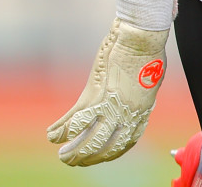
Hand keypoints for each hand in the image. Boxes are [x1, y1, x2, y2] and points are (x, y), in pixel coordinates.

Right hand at [47, 18, 168, 165]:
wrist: (141, 39)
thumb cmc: (147, 54)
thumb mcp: (149, 83)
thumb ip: (139, 99)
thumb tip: (132, 105)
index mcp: (140, 113)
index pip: (124, 143)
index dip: (109, 154)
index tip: (98, 158)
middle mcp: (125, 115)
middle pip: (103, 147)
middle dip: (86, 157)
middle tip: (72, 161)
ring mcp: (110, 107)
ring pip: (87, 138)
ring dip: (71, 149)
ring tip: (62, 154)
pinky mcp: (95, 95)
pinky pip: (75, 119)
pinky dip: (61, 128)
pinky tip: (52, 134)